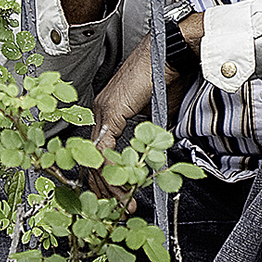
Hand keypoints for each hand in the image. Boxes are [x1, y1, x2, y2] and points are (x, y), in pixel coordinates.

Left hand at [86, 22, 194, 204]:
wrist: (171, 53)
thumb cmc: (167, 75)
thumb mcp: (157, 113)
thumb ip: (151, 134)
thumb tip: (153, 156)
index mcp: (108, 110)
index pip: (97, 151)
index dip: (106, 176)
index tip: (120, 195)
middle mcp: (100, 110)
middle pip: (91, 157)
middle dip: (105, 188)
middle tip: (119, 208)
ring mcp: (103, 109)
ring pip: (94, 156)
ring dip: (109, 184)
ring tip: (123, 202)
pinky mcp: (112, 110)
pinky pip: (104, 147)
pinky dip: (110, 167)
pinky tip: (121, 182)